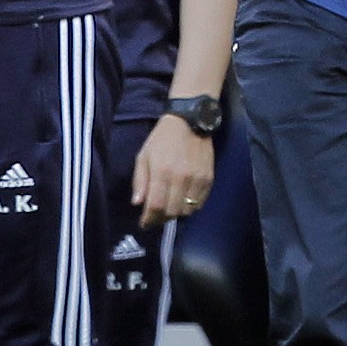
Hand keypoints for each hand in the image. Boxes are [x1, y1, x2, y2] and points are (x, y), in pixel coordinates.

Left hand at [131, 114, 214, 228]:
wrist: (191, 121)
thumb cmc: (162, 139)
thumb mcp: (144, 156)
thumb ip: (140, 181)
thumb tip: (138, 204)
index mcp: (162, 172)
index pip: (156, 206)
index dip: (149, 219)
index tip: (144, 223)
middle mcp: (181, 178)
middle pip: (172, 212)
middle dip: (161, 218)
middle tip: (155, 216)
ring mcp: (197, 179)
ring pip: (187, 211)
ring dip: (176, 213)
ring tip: (169, 207)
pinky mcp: (209, 178)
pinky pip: (200, 203)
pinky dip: (190, 207)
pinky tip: (183, 200)